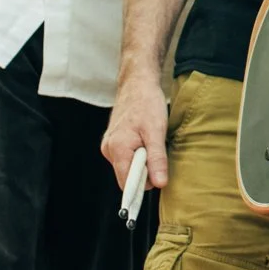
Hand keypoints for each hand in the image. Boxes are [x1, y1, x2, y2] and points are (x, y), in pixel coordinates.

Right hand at [101, 70, 171, 190]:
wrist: (137, 83)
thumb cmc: (147, 103)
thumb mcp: (157, 132)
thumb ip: (157, 159)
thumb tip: (159, 184)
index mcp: (117, 149)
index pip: (126, 184)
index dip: (142, 186)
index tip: (155, 181)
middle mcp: (108, 150)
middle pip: (127, 176)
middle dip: (144, 171)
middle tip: (156, 150)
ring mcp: (109, 146)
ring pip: (127, 167)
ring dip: (142, 161)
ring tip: (150, 142)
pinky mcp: (113, 142)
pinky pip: (126, 158)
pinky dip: (138, 154)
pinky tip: (144, 140)